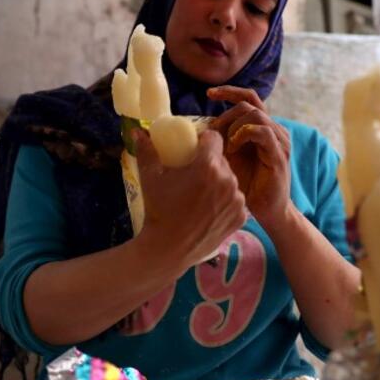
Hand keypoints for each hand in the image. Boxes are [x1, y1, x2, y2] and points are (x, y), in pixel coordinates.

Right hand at [134, 128, 247, 269]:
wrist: (168, 249)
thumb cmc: (159, 210)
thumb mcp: (150, 178)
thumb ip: (147, 151)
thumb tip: (138, 131)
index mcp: (208, 166)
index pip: (214, 138)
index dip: (204, 140)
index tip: (195, 149)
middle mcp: (228, 180)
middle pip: (222, 160)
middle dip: (210, 163)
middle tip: (194, 175)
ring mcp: (238, 200)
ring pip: (230, 180)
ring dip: (219, 183)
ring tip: (202, 195)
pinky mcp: (241, 217)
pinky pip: (235, 200)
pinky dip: (225, 202)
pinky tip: (211, 210)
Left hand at [208, 86, 292, 232]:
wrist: (267, 210)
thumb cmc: (246, 185)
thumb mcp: (227, 158)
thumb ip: (218, 142)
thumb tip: (193, 132)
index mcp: (262, 128)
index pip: (249, 98)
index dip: (229, 92)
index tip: (208, 94)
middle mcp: (274, 130)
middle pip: (249, 103)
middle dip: (226, 113)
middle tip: (212, 131)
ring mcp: (279, 141)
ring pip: (256, 114)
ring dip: (234, 124)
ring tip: (224, 143)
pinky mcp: (279, 154)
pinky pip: (262, 132)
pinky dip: (244, 134)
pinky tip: (233, 148)